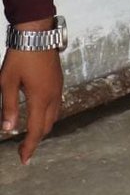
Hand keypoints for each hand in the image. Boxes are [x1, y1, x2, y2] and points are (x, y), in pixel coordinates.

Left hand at [0, 46, 61, 164]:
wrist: (37, 34)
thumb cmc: (19, 58)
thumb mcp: (7, 82)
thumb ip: (9, 107)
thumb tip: (9, 130)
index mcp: (40, 98)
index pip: (36, 130)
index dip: (30, 146)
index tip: (23, 159)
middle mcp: (53, 96)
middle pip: (48, 125)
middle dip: (37, 139)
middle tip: (23, 149)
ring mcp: (58, 88)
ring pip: (54, 115)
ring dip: (44, 127)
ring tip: (31, 134)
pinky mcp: (58, 81)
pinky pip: (56, 105)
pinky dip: (48, 116)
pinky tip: (38, 114)